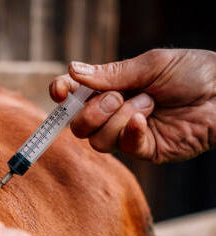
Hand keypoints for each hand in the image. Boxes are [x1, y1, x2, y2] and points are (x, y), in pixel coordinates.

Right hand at [50, 49, 215, 162]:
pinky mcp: (145, 151)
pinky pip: (124, 148)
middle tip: (117, 97)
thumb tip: (73, 71)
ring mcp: (127, 134)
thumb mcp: (150, 65)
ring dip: (119, 119)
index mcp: (111, 89)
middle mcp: (114, 114)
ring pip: (97, 140)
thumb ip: (111, 73)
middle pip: (78, 126)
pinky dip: (131, 132)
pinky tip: (146, 119)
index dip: (62, 94)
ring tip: (148, 104)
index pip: (75, 96)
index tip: (60, 91)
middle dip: (91, 112)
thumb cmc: (193, 72)